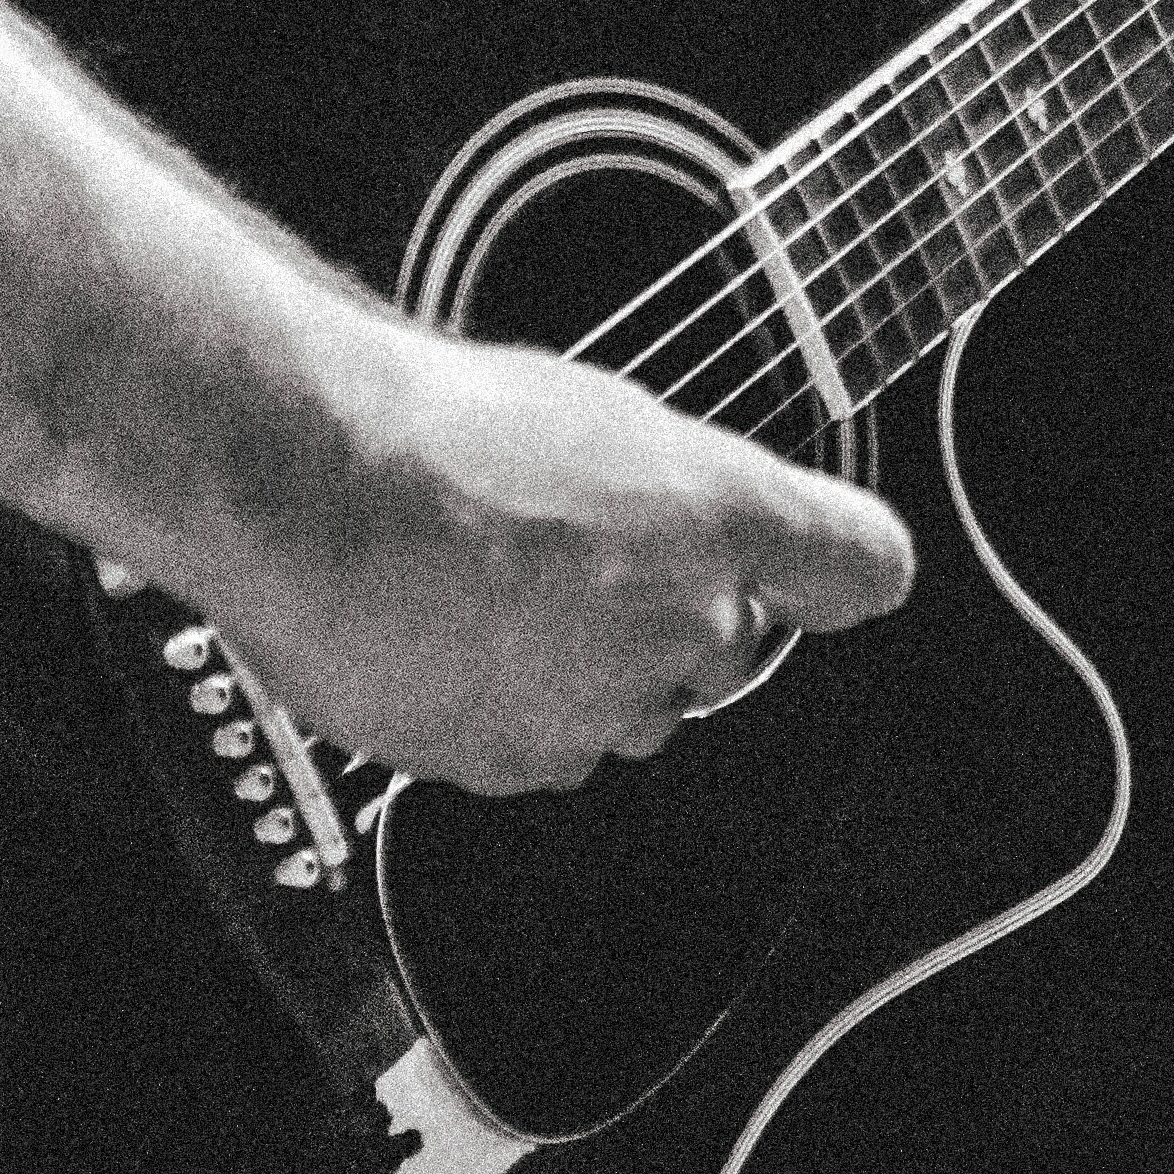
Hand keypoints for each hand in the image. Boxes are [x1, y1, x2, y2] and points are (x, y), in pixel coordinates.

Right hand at [205, 320, 917, 796]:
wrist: (311, 494)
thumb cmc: (431, 428)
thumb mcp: (591, 410)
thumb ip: (675, 487)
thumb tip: (692, 521)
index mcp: (720, 514)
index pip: (862, 564)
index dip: (835, 568)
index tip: (823, 572)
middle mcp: (685, 624)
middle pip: (725, 645)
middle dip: (668, 614)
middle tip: (572, 555)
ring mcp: (605, 706)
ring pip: (633, 705)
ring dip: (587, 665)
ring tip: (490, 589)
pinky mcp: (521, 762)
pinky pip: (546, 747)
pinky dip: (511, 708)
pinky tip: (451, 638)